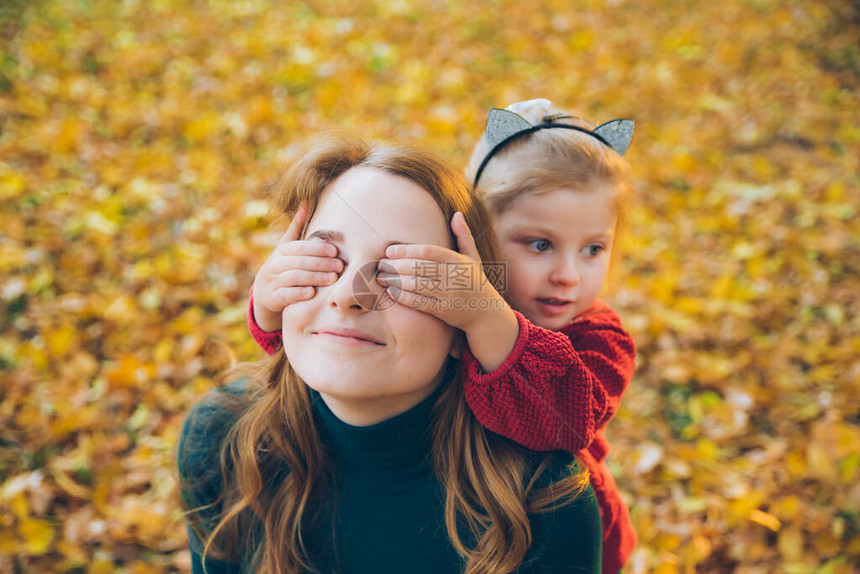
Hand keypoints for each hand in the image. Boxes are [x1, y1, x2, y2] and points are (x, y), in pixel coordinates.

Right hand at [252, 203, 342, 331]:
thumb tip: (306, 200)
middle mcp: (276, 264)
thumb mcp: (287, 246)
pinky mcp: (272, 298)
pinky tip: (312, 293)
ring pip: (294, 278)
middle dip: (321, 264)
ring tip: (333, 279)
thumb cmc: (283, 265)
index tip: (335, 251)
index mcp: (282, 251)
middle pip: (299, 262)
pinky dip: (298, 293)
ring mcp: (273, 281)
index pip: (300, 247)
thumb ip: (297, 226)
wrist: (264, 291)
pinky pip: (285, 295)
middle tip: (340, 266)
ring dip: (314, 278)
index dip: (317, 248)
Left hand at [376, 212, 504, 330]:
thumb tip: (457, 213)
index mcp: (459, 261)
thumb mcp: (473, 258)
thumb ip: (463, 236)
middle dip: (396, 266)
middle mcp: (454, 276)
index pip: (428, 252)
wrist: (486, 313)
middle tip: (380, 264)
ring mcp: (449, 294)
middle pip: (419, 268)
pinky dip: (403, 297)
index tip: (390, 251)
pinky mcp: (443, 310)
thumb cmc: (475, 281)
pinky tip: (391, 291)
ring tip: (381, 277)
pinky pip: (419, 302)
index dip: (407, 250)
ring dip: (395, 281)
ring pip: (416, 285)